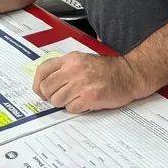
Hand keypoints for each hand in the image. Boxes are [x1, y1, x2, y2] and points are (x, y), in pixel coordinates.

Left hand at [32, 53, 149, 112]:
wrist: (128, 75)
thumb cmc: (106, 69)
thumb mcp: (82, 60)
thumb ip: (64, 68)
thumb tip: (45, 83)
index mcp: (71, 59)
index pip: (42, 71)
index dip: (38, 84)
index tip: (41, 91)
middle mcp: (74, 69)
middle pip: (47, 88)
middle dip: (51, 96)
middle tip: (61, 97)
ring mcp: (81, 84)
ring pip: (57, 100)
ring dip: (64, 103)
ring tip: (75, 98)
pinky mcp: (90, 97)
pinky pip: (71, 108)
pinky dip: (75, 108)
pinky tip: (84, 101)